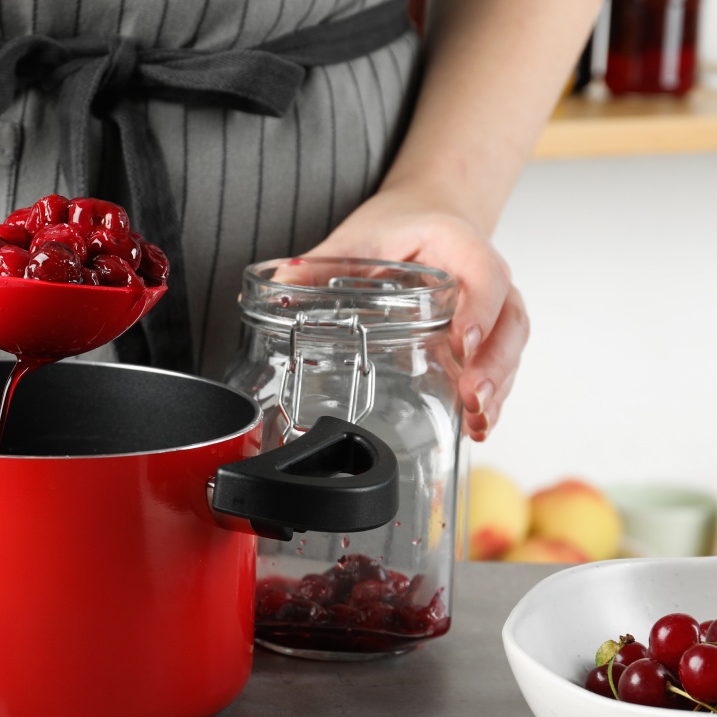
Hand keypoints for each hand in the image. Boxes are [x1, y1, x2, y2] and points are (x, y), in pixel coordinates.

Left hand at [276, 190, 528, 442]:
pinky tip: (476, 426)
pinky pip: (502, 364)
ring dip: (497, 387)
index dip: (478, 309)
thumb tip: (280, 288)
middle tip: (471, 398)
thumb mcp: (358, 237)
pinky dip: (493, 396)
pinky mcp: (489, 334)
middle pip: (508, 321)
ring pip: (511, 348)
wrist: (428, 215)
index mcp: (457, 244)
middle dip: (493, 364)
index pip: (483, 274)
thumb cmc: (399, 225)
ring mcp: (494, 307)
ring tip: (476, 423)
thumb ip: (319, 264)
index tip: (460, 341)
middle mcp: (486, 275)